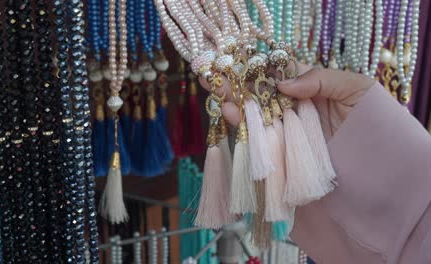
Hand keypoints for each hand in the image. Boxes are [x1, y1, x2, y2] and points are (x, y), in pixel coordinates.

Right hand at [200, 64, 374, 138]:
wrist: (380, 164)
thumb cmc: (373, 121)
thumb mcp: (355, 88)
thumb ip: (321, 78)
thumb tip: (282, 83)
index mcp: (309, 87)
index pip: (277, 73)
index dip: (256, 66)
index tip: (236, 61)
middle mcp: (292, 106)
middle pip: (259, 92)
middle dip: (235, 83)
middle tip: (213, 74)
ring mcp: (285, 128)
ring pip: (253, 113)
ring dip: (232, 101)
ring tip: (214, 89)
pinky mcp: (281, 150)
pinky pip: (258, 136)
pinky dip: (240, 124)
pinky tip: (227, 111)